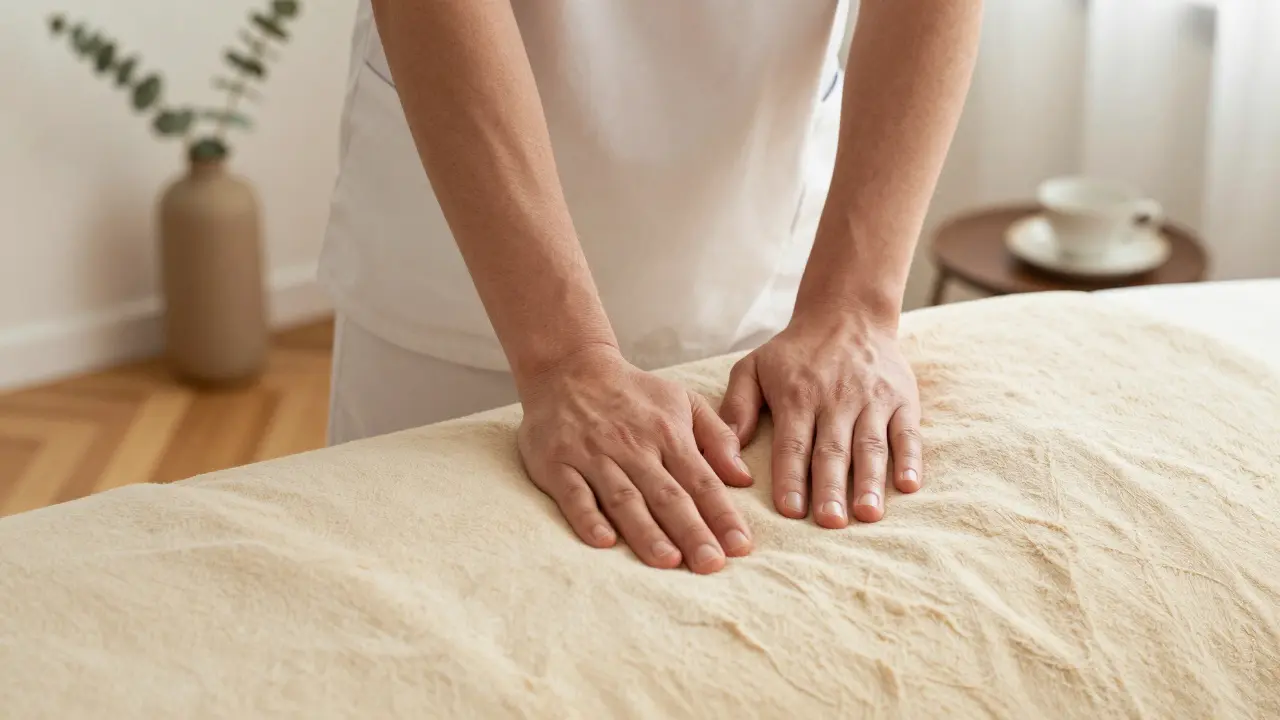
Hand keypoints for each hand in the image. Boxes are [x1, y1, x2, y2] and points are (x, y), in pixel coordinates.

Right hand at [518, 346, 754, 572]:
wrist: (569, 367)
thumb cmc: (633, 393)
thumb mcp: (683, 400)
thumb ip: (717, 437)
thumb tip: (744, 478)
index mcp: (667, 434)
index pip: (701, 480)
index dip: (722, 514)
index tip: (740, 546)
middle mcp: (633, 447)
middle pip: (667, 495)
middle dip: (691, 531)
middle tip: (711, 564)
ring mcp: (593, 455)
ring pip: (623, 498)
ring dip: (646, 531)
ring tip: (668, 561)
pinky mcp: (557, 463)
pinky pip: (573, 494)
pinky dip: (588, 517)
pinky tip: (604, 541)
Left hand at [719, 310, 922, 526]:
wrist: (848, 314)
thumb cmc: (794, 352)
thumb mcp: (753, 367)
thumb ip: (736, 407)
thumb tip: (727, 453)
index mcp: (797, 396)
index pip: (792, 444)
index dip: (791, 477)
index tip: (790, 511)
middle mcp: (836, 399)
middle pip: (832, 450)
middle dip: (830, 488)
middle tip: (830, 523)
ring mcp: (872, 400)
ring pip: (870, 446)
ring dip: (870, 482)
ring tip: (867, 515)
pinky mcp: (902, 400)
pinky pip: (908, 433)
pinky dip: (911, 459)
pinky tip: (908, 485)